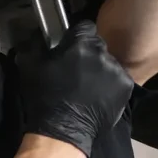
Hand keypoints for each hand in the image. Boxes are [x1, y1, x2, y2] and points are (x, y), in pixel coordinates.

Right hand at [15, 21, 132, 156]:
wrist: (63, 130)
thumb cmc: (45, 97)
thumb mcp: (31, 65)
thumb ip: (36, 44)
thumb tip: (39, 35)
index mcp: (80, 43)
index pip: (85, 26)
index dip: (77, 36)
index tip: (71, 46)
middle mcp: (102, 52)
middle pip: (98, 45)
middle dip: (89, 53)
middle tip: (78, 70)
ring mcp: (116, 70)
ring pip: (109, 63)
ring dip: (100, 70)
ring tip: (88, 86)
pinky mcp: (126, 87)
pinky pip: (119, 79)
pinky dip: (111, 85)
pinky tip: (99, 96)